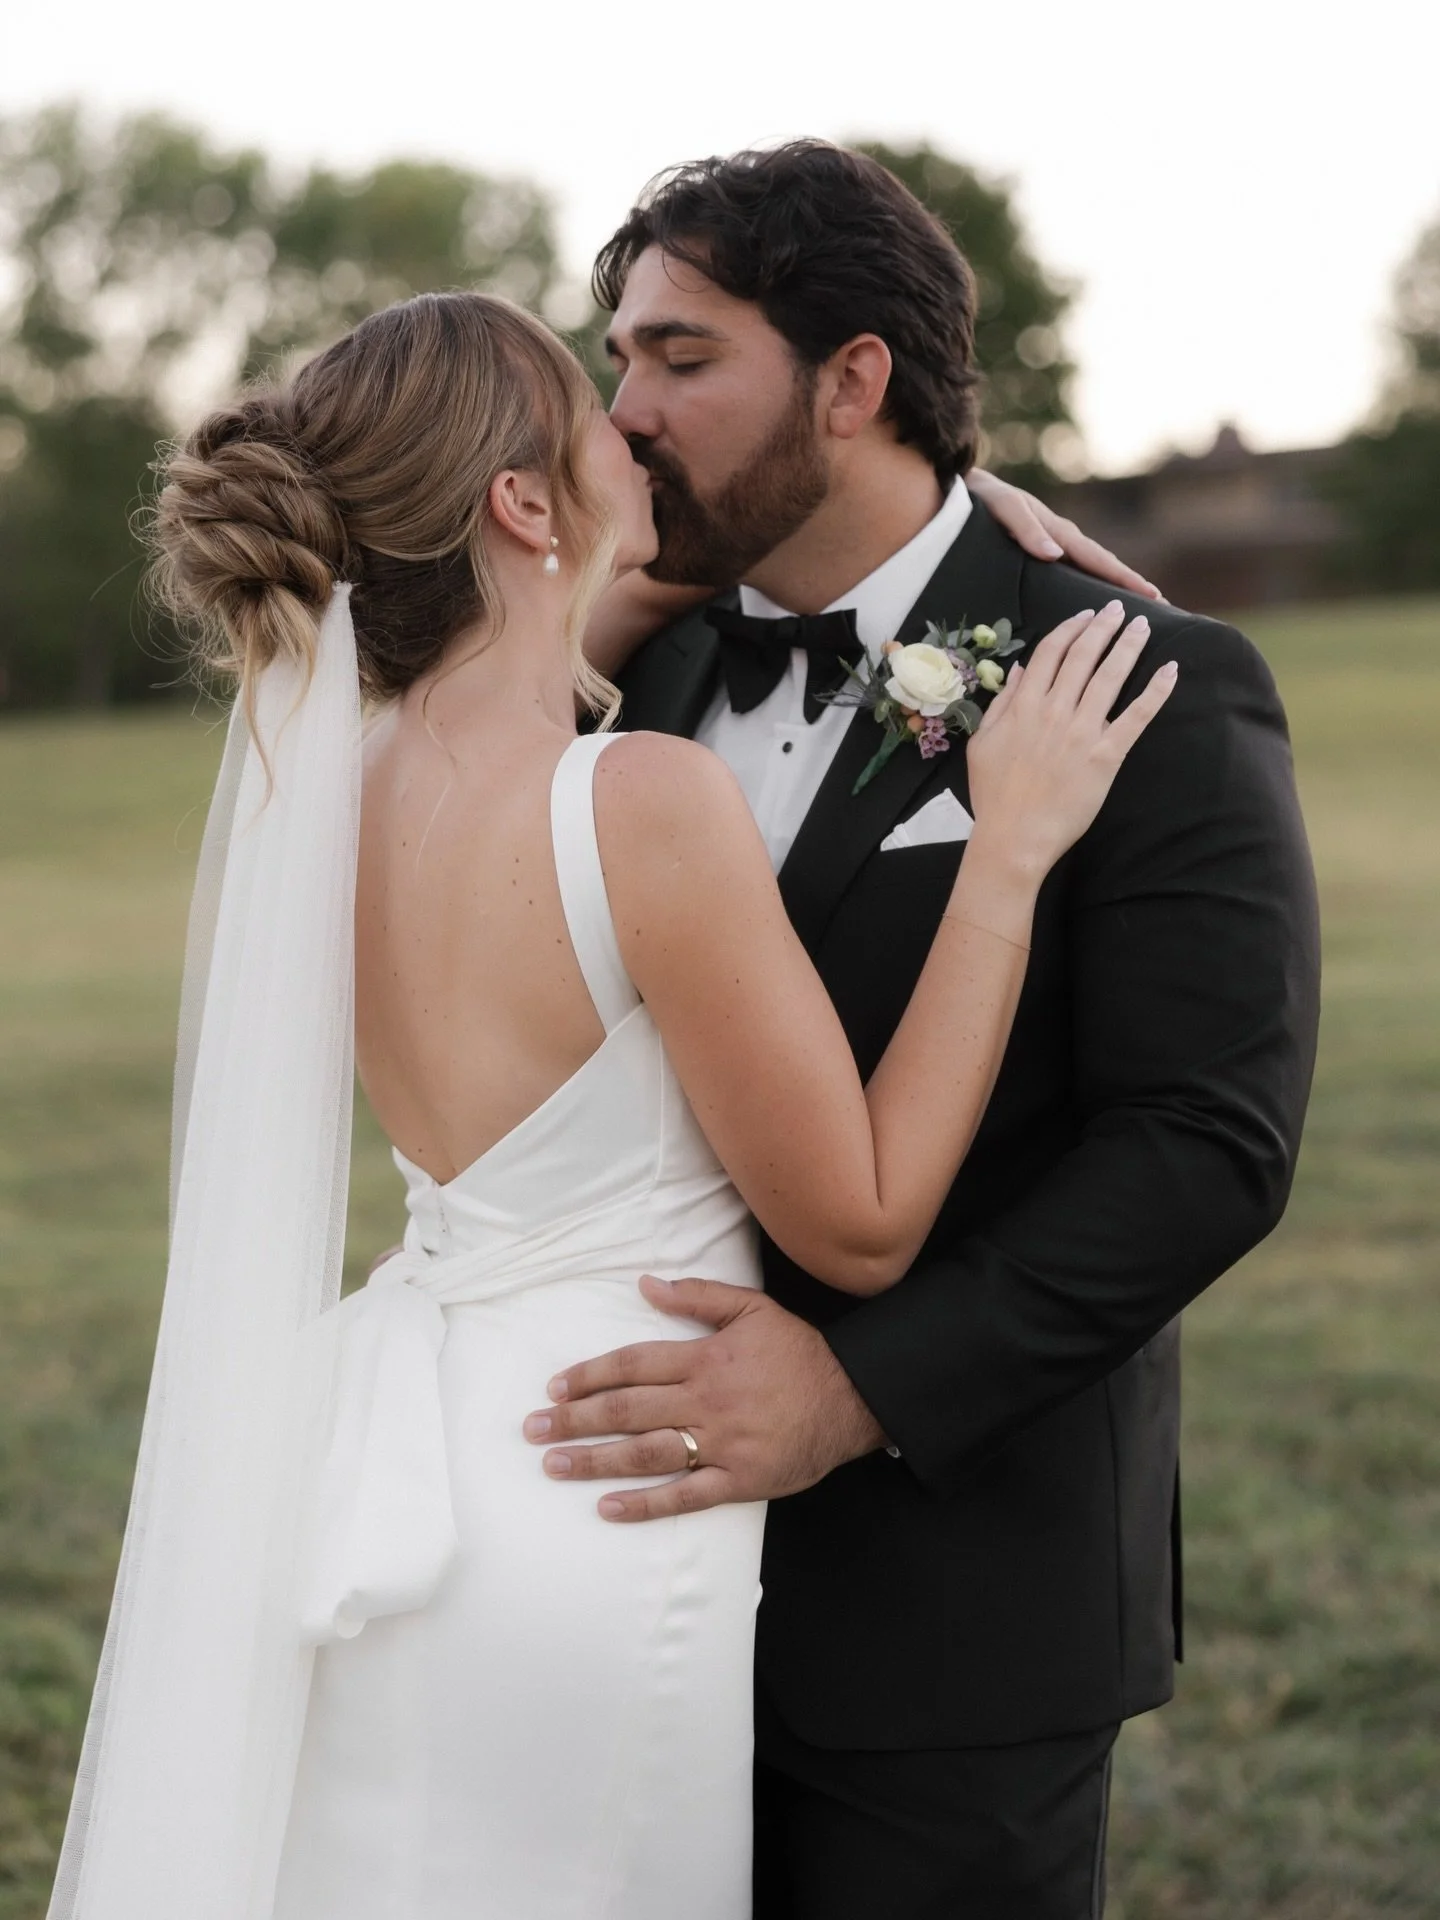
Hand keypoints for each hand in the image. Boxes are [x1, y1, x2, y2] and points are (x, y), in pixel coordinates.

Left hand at [522, 1276, 885, 1520]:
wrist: (852, 1397)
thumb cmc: (799, 1351)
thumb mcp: (752, 1309)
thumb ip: (698, 1297)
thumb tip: (647, 1284)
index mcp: (704, 1359)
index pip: (633, 1365)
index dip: (590, 1376)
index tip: (555, 1387)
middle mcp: (705, 1402)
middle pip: (627, 1411)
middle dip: (574, 1420)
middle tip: (533, 1429)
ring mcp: (721, 1444)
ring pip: (646, 1454)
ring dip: (595, 1461)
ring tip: (554, 1465)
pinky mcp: (738, 1480)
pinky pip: (684, 1495)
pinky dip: (644, 1504)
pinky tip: (608, 1508)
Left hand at [966, 468, 1162, 601]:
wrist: (962, 488)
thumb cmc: (982, 498)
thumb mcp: (1003, 507)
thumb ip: (1026, 528)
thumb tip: (1055, 554)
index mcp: (1058, 532)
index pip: (1099, 560)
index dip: (1125, 579)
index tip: (1153, 597)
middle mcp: (1060, 541)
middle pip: (1102, 567)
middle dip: (1129, 587)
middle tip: (1158, 611)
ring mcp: (1052, 547)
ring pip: (1089, 572)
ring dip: (1111, 590)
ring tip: (1132, 613)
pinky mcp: (1039, 554)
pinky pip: (1070, 574)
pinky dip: (1087, 587)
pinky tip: (1088, 609)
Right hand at [966, 601, 1176, 875]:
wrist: (1014, 837)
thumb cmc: (994, 795)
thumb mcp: (982, 744)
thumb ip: (1001, 704)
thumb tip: (1020, 671)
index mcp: (1024, 706)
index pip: (1050, 652)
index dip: (1070, 628)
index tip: (1084, 614)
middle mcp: (1055, 710)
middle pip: (1083, 656)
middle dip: (1103, 626)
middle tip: (1118, 608)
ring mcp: (1083, 731)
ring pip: (1111, 676)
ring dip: (1129, 646)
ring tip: (1143, 626)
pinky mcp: (1107, 755)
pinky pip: (1136, 715)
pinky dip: (1155, 690)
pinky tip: (1170, 670)